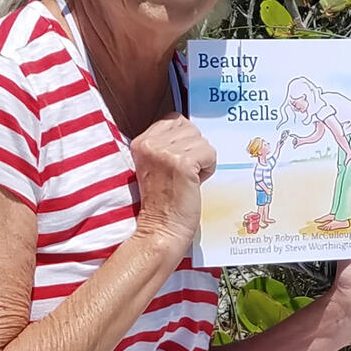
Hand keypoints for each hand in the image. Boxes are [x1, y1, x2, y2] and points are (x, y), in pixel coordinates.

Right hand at [131, 115, 216, 256]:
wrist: (159, 230)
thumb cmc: (163, 201)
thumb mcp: (156, 164)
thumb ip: (167, 144)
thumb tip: (191, 130)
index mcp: (140, 141)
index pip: (175, 120)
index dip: (184, 140)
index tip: (177, 164)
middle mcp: (149, 143)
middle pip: (191, 128)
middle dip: (194, 150)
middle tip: (182, 175)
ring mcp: (165, 152)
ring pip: (203, 141)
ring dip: (201, 161)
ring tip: (187, 180)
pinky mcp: (182, 163)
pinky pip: (210, 153)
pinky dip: (208, 169)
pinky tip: (194, 184)